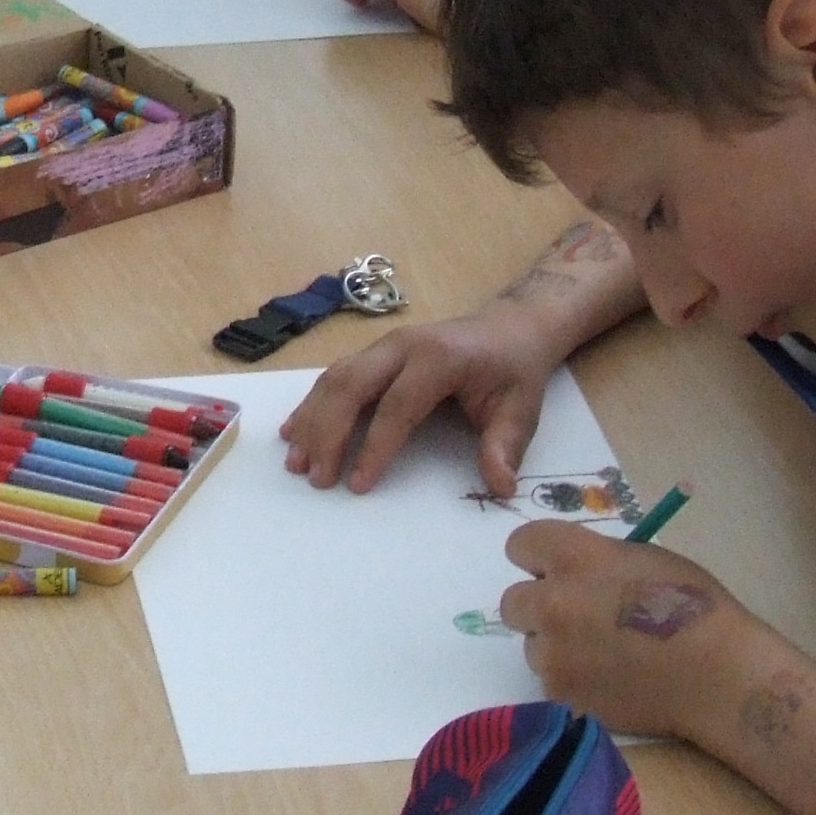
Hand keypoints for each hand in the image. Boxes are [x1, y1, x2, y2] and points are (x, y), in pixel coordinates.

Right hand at [280, 302, 572, 494]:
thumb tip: (501, 488)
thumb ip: (505, 448)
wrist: (512, 326)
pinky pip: (336, 375)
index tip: (357, 484)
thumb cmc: (514, 370)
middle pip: (352, 385)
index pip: (397, 405)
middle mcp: (402, 346)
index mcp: (438, 358)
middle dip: (328, 432)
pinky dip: (312, 404)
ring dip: (311, 419)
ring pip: (336, 378)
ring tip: (295, 461)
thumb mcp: (522, 409)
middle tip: (314, 477)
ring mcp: (383, 345)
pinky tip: (293, 431)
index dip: (375, 446)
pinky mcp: (374, 353)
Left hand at [498, 529, 753, 739]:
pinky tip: (611, 681)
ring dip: (556, 647)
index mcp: (574, 558)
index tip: (556, 571)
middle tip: (579, 618)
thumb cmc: (694, 608)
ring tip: (605, 655)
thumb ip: (594, 560)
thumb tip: (567, 572)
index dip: (539, 559)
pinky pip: (551, 682)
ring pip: (533, 645)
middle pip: (513, 601)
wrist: (719, 677)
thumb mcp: (643, 558)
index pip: (520, 545)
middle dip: (540, 607)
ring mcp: (552, 654)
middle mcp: (553, 603)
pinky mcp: (561, 695)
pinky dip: (573, 681)